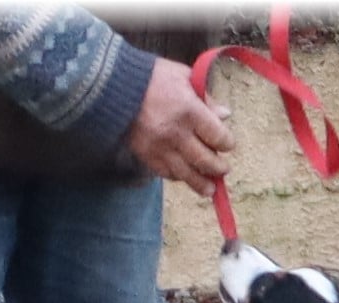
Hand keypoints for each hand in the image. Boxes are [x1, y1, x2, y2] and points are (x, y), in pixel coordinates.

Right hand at [127, 57, 235, 196]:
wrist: (111, 86)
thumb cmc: (151, 77)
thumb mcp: (183, 77)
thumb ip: (206, 97)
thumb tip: (225, 114)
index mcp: (190, 111)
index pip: (219, 138)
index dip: (227, 144)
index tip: (227, 144)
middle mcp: (177, 134)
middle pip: (207, 162)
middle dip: (219, 168)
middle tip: (222, 169)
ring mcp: (161, 148)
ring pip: (189, 175)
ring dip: (203, 184)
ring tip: (210, 188)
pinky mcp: (147, 156)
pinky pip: (168, 174)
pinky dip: (179, 177)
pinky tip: (185, 175)